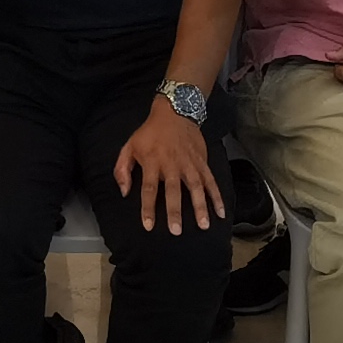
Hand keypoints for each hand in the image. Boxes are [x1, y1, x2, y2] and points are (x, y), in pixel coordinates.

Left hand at [112, 97, 221, 232]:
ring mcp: (189, 163)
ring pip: (195, 187)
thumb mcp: (129, 145)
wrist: (175, 111)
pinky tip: (220, 212)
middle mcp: (172, 164)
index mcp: (152, 162)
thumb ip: (122, 169)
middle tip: (176, 230)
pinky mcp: (202, 162)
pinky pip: (210, 181)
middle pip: (173, 190)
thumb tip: (124, 192)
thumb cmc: (150, 133)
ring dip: (200, 206)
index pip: (149, 188)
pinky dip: (216, 197)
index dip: (148, 208)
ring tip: (203, 225)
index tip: (148, 226)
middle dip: (174, 211)